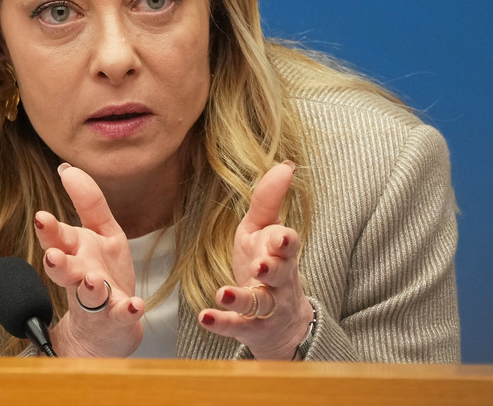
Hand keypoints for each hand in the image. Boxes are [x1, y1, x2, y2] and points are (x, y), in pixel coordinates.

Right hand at [33, 163, 144, 356]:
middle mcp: (81, 276)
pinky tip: (133, 305)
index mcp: (74, 252)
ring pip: (89, 296)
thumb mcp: (99, 231)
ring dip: (90, 288)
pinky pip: (121, 315)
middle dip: (58, 264)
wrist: (105, 330)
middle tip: (52, 257)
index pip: (58, 238)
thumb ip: (87, 200)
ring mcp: (98, 301)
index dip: (50, 229)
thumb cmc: (101, 272)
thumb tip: (67, 168)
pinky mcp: (116, 319)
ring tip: (92, 280)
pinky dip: (127, 311)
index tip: (42, 217)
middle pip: (65, 269)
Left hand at [198, 161, 313, 359]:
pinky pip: (238, 325)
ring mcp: (267, 306)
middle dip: (274, 268)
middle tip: (261, 265)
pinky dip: (222, 322)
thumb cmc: (268, 266)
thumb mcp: (264, 231)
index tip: (281, 234)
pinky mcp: (250, 327)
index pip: (287, 245)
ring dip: (241, 298)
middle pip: (281, 274)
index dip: (285, 241)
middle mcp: (279, 280)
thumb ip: (269, 200)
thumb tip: (286, 164)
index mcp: (281, 253)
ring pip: (259, 303)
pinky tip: (205, 317)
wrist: (283, 324)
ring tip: (222, 292)